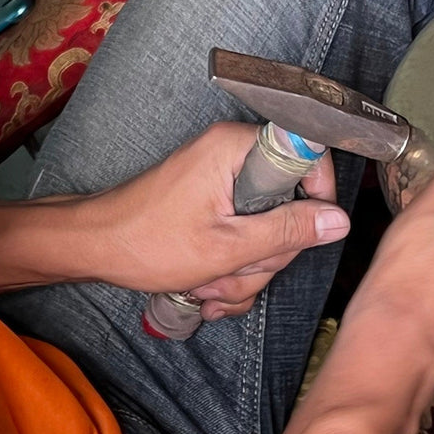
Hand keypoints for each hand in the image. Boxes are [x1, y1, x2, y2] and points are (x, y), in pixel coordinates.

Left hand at [84, 122, 349, 320]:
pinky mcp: (213, 201)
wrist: (95, 247)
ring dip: (245, 268)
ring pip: (266, 226)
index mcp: (234, 147)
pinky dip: (231, 266)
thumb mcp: (227, 247)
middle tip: (232, 271)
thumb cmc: (149, 242)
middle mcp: (230, 153)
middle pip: (288, 201)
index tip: (307, 234)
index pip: (306, 151)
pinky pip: (244, 233)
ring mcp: (221, 178)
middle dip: (266, 253)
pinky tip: (207, 286)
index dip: (317, 195)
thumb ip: (287, 231)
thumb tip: (337, 219)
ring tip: (210, 285)